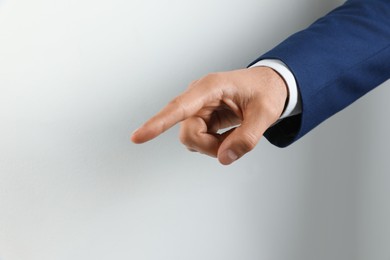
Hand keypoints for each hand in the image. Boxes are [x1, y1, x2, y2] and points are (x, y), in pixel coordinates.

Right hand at [131, 67, 287, 164]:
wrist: (268, 85)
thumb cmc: (266, 92)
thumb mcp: (266, 114)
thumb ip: (247, 138)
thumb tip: (224, 158)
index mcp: (211, 87)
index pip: (179, 107)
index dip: (157, 123)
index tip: (137, 137)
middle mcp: (198, 96)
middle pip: (188, 132)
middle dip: (210, 146)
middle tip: (235, 144)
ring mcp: (197, 107)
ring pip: (191, 138)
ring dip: (212, 146)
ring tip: (234, 132)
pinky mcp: (199, 117)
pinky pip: (198, 139)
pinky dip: (213, 144)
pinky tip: (227, 134)